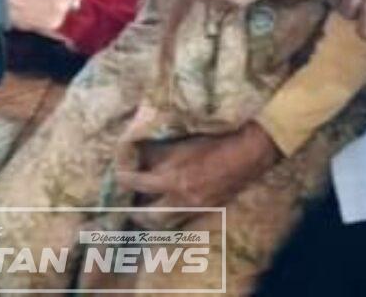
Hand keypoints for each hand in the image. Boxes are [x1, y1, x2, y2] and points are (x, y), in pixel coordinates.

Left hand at [115, 122, 278, 220]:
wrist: (248, 153)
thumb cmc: (214, 141)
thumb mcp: (180, 141)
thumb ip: (155, 151)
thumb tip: (135, 155)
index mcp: (172, 179)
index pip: (135, 183)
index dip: (122, 178)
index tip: (118, 174)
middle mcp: (180, 199)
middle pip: (148, 217)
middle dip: (134, 212)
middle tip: (126, 203)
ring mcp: (194, 208)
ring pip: (165, 224)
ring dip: (151, 219)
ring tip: (144, 211)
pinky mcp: (207, 211)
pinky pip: (182, 221)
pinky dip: (171, 218)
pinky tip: (167, 210)